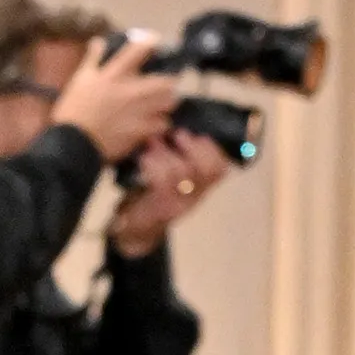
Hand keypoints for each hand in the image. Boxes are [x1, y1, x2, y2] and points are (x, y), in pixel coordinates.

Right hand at [51, 31, 185, 163]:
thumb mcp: (80, 79)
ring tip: (161, 105)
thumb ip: (93, 59)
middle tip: (164, 85)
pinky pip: (162, 124)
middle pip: (166, 80)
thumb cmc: (73, 110)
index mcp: (116, 74)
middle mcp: (132, 90)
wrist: (73, 144)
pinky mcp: (141, 131)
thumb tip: (99, 41)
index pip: (141, 49)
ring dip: (167, 102)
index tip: (154, 42)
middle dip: (168, 81)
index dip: (152, 42)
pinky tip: (154, 125)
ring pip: (169, 102)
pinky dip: (160, 124)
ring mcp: (139, 111)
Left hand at [109, 123, 231, 254]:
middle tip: (177, 134)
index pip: (220, 168)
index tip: (198, 133)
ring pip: (182, 171)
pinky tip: (144, 158)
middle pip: (209, 170)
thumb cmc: (151, 196)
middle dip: (195, 147)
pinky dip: (153, 165)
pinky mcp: (161, 208)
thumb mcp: (170, 177)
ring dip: (167, 152)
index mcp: (200, 188)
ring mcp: (179, 204)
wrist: (134, 230)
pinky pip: (163, 182)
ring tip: (153, 142)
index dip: (214, 148)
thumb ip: (179, 157)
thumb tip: (177, 124)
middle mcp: (194, 197)